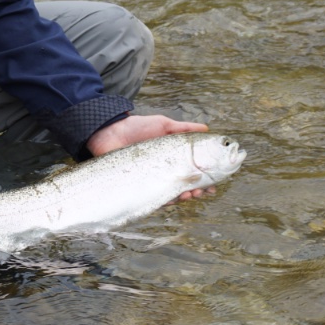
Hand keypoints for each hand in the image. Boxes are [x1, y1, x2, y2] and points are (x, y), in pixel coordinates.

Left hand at [86, 114, 213, 202]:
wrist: (110, 132)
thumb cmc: (136, 127)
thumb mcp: (163, 124)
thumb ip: (184, 128)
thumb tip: (207, 128)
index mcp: (172, 159)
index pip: (193, 172)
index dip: (205, 179)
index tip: (214, 183)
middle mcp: (164, 172)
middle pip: (186, 186)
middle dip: (198, 190)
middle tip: (203, 190)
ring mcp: (152, 180)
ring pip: (173, 194)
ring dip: (185, 197)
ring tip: (191, 194)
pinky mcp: (140, 187)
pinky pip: (156, 198)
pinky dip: (167, 200)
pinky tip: (175, 198)